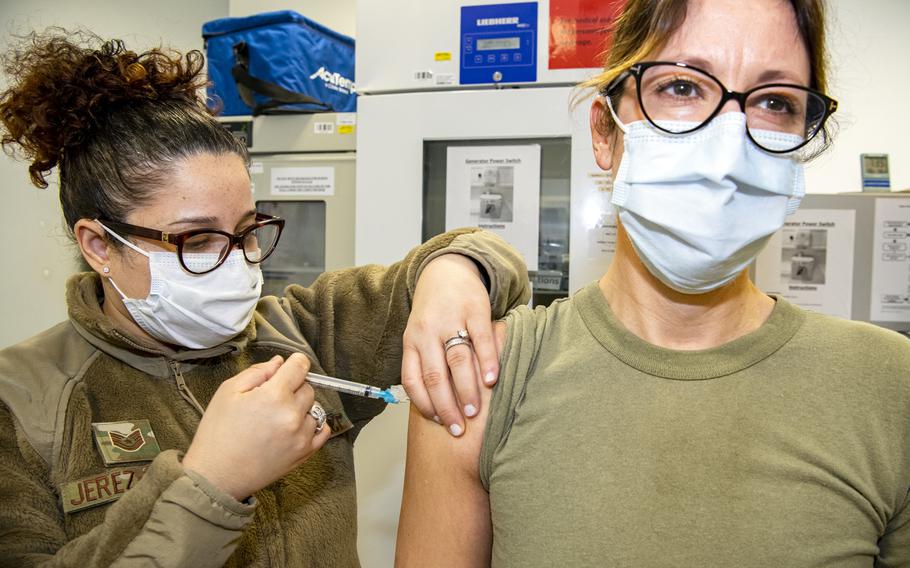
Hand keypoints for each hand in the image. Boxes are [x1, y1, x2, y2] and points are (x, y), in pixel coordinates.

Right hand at [182, 354, 330, 500]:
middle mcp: (293, 414)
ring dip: (301, 407)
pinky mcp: (305, 453)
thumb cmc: (217, 434)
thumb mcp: (228, 392)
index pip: (300, 366)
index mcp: (274, 395)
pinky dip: (313, 424)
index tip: (290, 366)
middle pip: (308, 387)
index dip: (294, 362)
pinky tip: (295, 426)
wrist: (216, 477)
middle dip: (293, 387)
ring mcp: (301, 435)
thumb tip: (279, 363)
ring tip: (277, 417)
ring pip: (314, 408)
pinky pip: (323, 430)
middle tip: (271, 398)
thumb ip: (257, 372)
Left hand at [402, 253, 498, 436]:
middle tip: (459, 429)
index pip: (413, 380)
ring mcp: (451, 320)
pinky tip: (492, 380)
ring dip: (466, 390)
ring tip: (475, 412)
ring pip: (457, 361)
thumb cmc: (433, 312)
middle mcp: (427, 332)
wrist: (446, 271)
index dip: (425, 405)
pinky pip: (481, 339)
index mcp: (411, 342)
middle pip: (435, 376)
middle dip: (447, 406)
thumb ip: (424, 364)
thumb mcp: (419, 336)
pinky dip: (487, 362)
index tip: (439, 423)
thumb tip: (434, 407)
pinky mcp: (474, 310)